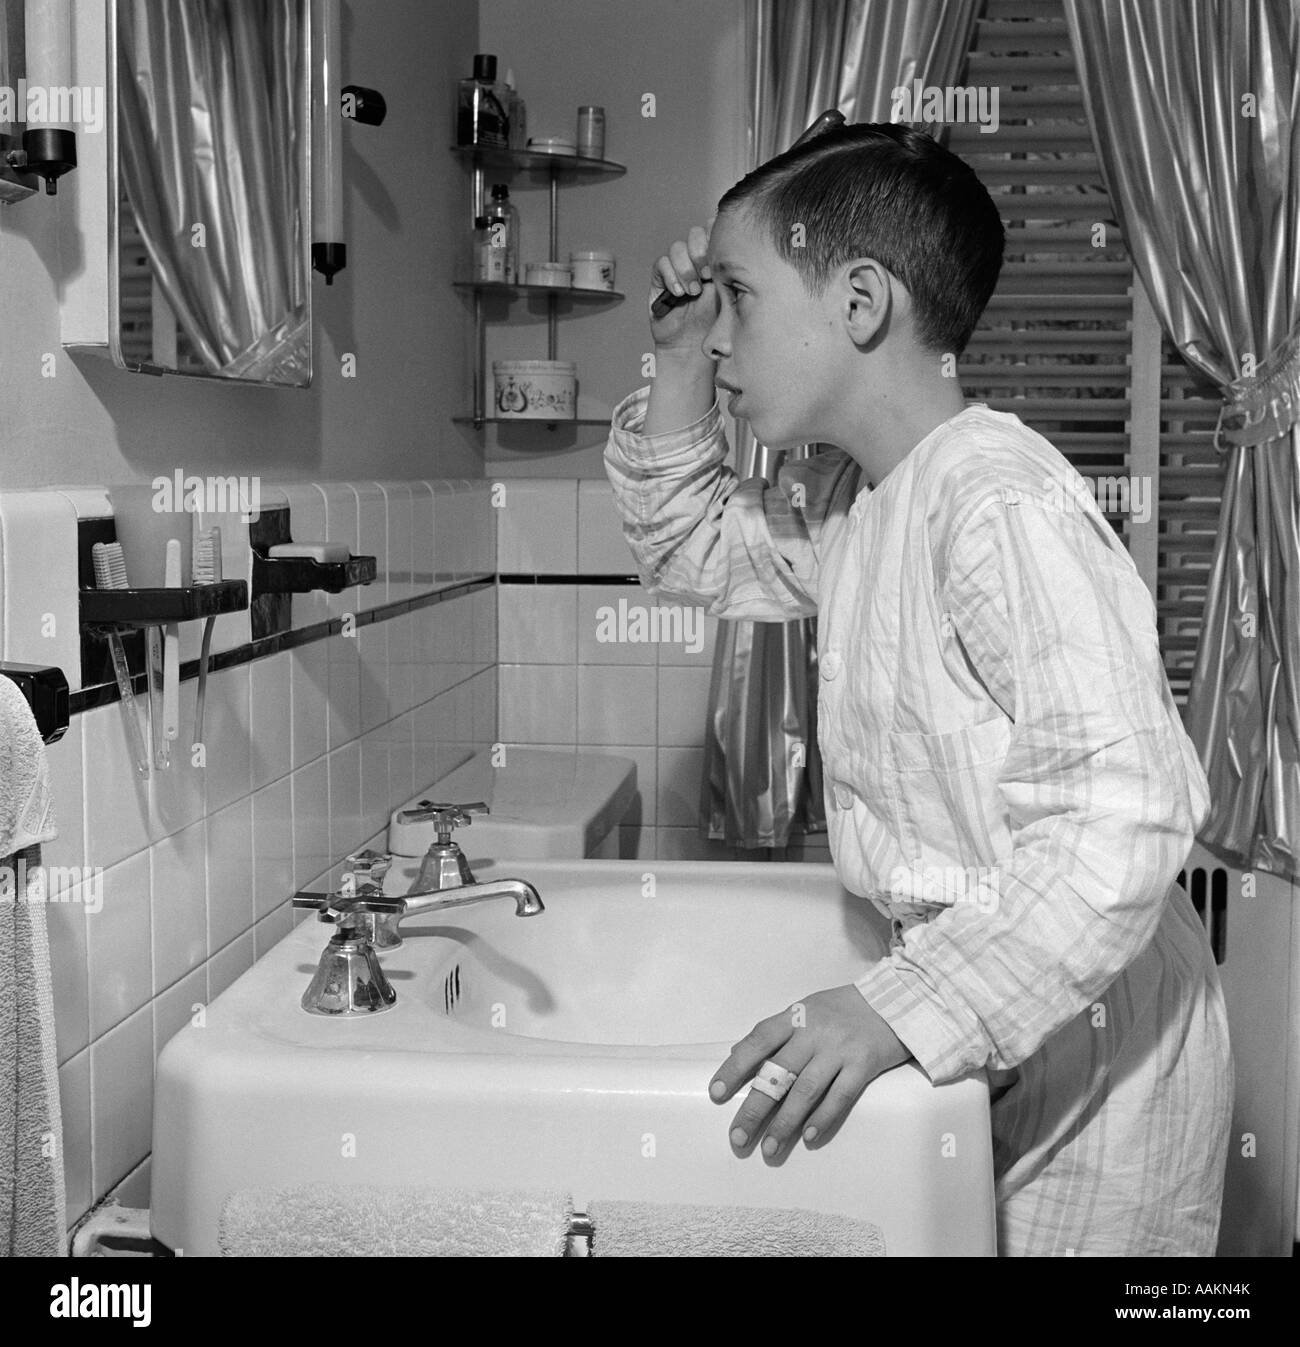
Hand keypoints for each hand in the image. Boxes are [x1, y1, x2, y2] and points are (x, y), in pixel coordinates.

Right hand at [649, 224, 719, 350]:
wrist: (693, 346)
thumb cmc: (714, 323)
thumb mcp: (729, 295)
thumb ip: (730, 272)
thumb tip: (736, 252)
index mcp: (715, 258)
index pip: (713, 229)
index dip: (715, 235)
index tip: (722, 256)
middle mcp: (695, 259)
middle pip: (695, 233)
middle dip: (701, 252)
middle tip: (708, 276)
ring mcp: (676, 268)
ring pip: (677, 248)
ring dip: (686, 269)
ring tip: (694, 292)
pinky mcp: (659, 279)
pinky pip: (661, 264)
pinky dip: (671, 276)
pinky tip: (679, 293)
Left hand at [710, 985, 910, 1160]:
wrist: (896, 1000)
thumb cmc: (843, 1008)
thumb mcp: (805, 1008)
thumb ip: (776, 1031)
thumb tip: (738, 1051)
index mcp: (795, 1016)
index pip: (758, 1041)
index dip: (735, 1067)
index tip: (717, 1093)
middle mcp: (814, 1032)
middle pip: (779, 1073)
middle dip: (755, 1108)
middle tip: (738, 1137)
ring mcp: (839, 1049)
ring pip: (806, 1090)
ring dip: (785, 1123)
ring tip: (769, 1148)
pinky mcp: (864, 1064)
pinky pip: (840, 1096)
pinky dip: (823, 1119)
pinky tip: (808, 1138)